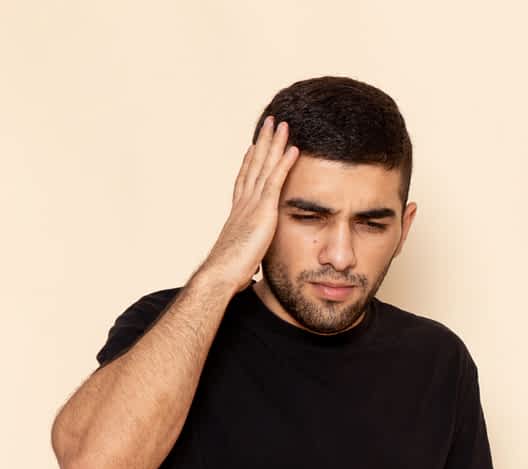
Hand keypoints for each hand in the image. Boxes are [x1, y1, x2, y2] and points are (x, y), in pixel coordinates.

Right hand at [197, 116, 299, 292]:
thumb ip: (249, 254)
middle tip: (270, 122)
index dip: (251, 161)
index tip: (255, 145)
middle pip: (254, 165)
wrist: (220, 274)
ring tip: (282, 124)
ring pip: (264, 166)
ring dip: (274, 143)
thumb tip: (251, 268)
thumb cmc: (229, 273)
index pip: (245, 180)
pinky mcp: (263, 211)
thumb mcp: (243, 258)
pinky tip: (294, 148)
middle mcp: (243, 202)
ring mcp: (252, 204)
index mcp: (239, 212)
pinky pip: (276, 181)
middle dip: (263, 142)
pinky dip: (284, 163)